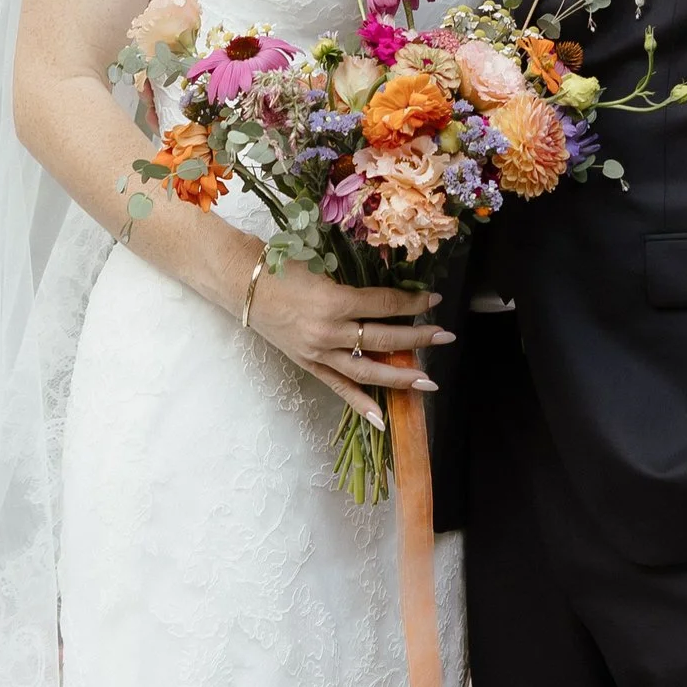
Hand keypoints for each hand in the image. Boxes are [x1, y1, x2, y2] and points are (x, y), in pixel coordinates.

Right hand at [245, 268, 450, 424]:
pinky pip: (339, 387)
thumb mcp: (322, 268)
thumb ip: (354, 286)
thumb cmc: (280, 267)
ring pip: (367, 370)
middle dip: (418, 338)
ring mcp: (318, 352)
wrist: (241, 283)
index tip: (434, 299)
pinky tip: (382, 418)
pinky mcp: (308, 365)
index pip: (384, 304)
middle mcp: (329, 331)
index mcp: (334, 300)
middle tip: (445, 337)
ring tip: (427, 382)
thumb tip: (391, 295)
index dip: (412, 301)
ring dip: (400, 377)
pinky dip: (360, 404)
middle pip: (383, 338)